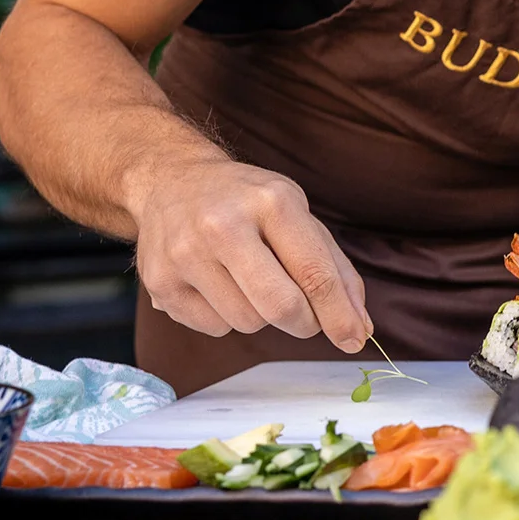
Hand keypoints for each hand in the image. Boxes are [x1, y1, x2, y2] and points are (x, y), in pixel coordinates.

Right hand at [129, 159, 371, 352]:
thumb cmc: (246, 202)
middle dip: (304, 323)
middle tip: (305, 317)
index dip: (339, 315)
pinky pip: (215, 328)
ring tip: (248, 278)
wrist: (172, 181)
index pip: (314, 273)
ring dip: (261, 315)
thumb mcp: (297, 214)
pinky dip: (227, 317)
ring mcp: (185, 254)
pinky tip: (217, 283)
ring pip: (248, 322)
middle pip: (280, 307)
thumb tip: (359, 326)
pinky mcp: (160, 281)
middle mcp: (223, 225)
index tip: (354, 338)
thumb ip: (333, 268)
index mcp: (271, 202)